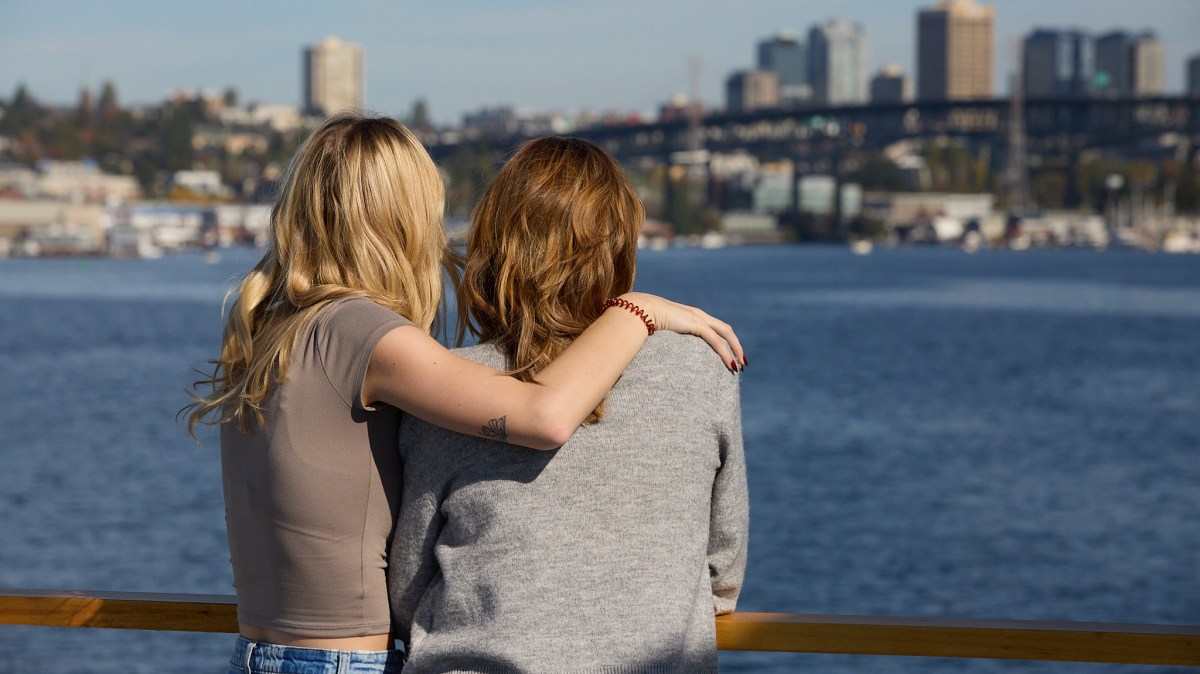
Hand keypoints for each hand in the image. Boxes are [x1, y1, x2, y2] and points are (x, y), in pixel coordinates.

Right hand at [619, 292, 745, 371]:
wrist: (639, 310)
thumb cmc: (642, 321)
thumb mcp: (658, 330)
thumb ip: (663, 336)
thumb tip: (657, 350)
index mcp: (691, 315)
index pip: (714, 327)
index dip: (724, 340)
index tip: (729, 354)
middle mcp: (698, 315)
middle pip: (725, 330)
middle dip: (735, 346)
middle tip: (741, 362)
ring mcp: (698, 318)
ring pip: (725, 334)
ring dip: (735, 350)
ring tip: (740, 366)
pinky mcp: (696, 324)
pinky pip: (717, 341)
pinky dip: (726, 353)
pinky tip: (731, 365)